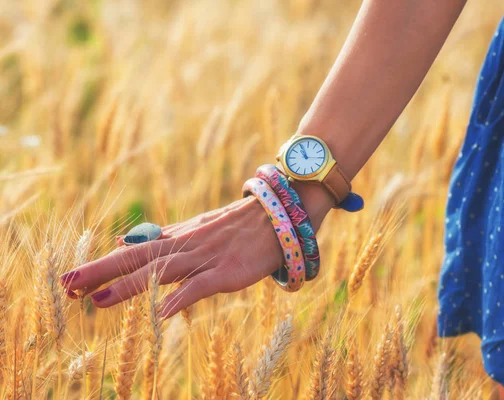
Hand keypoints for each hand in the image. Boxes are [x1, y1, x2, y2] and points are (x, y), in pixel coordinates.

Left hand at [61, 189, 330, 318]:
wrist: (279, 215)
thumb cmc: (239, 226)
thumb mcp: (197, 228)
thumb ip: (163, 238)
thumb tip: (124, 241)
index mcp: (178, 237)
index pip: (134, 250)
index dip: (102, 264)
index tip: (70, 276)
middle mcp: (186, 246)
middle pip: (138, 259)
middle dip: (101, 272)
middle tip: (66, 283)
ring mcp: (206, 258)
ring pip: (161, 272)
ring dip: (129, 287)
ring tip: (97, 300)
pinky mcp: (227, 272)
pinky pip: (200, 287)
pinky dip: (180, 299)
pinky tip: (161, 314)